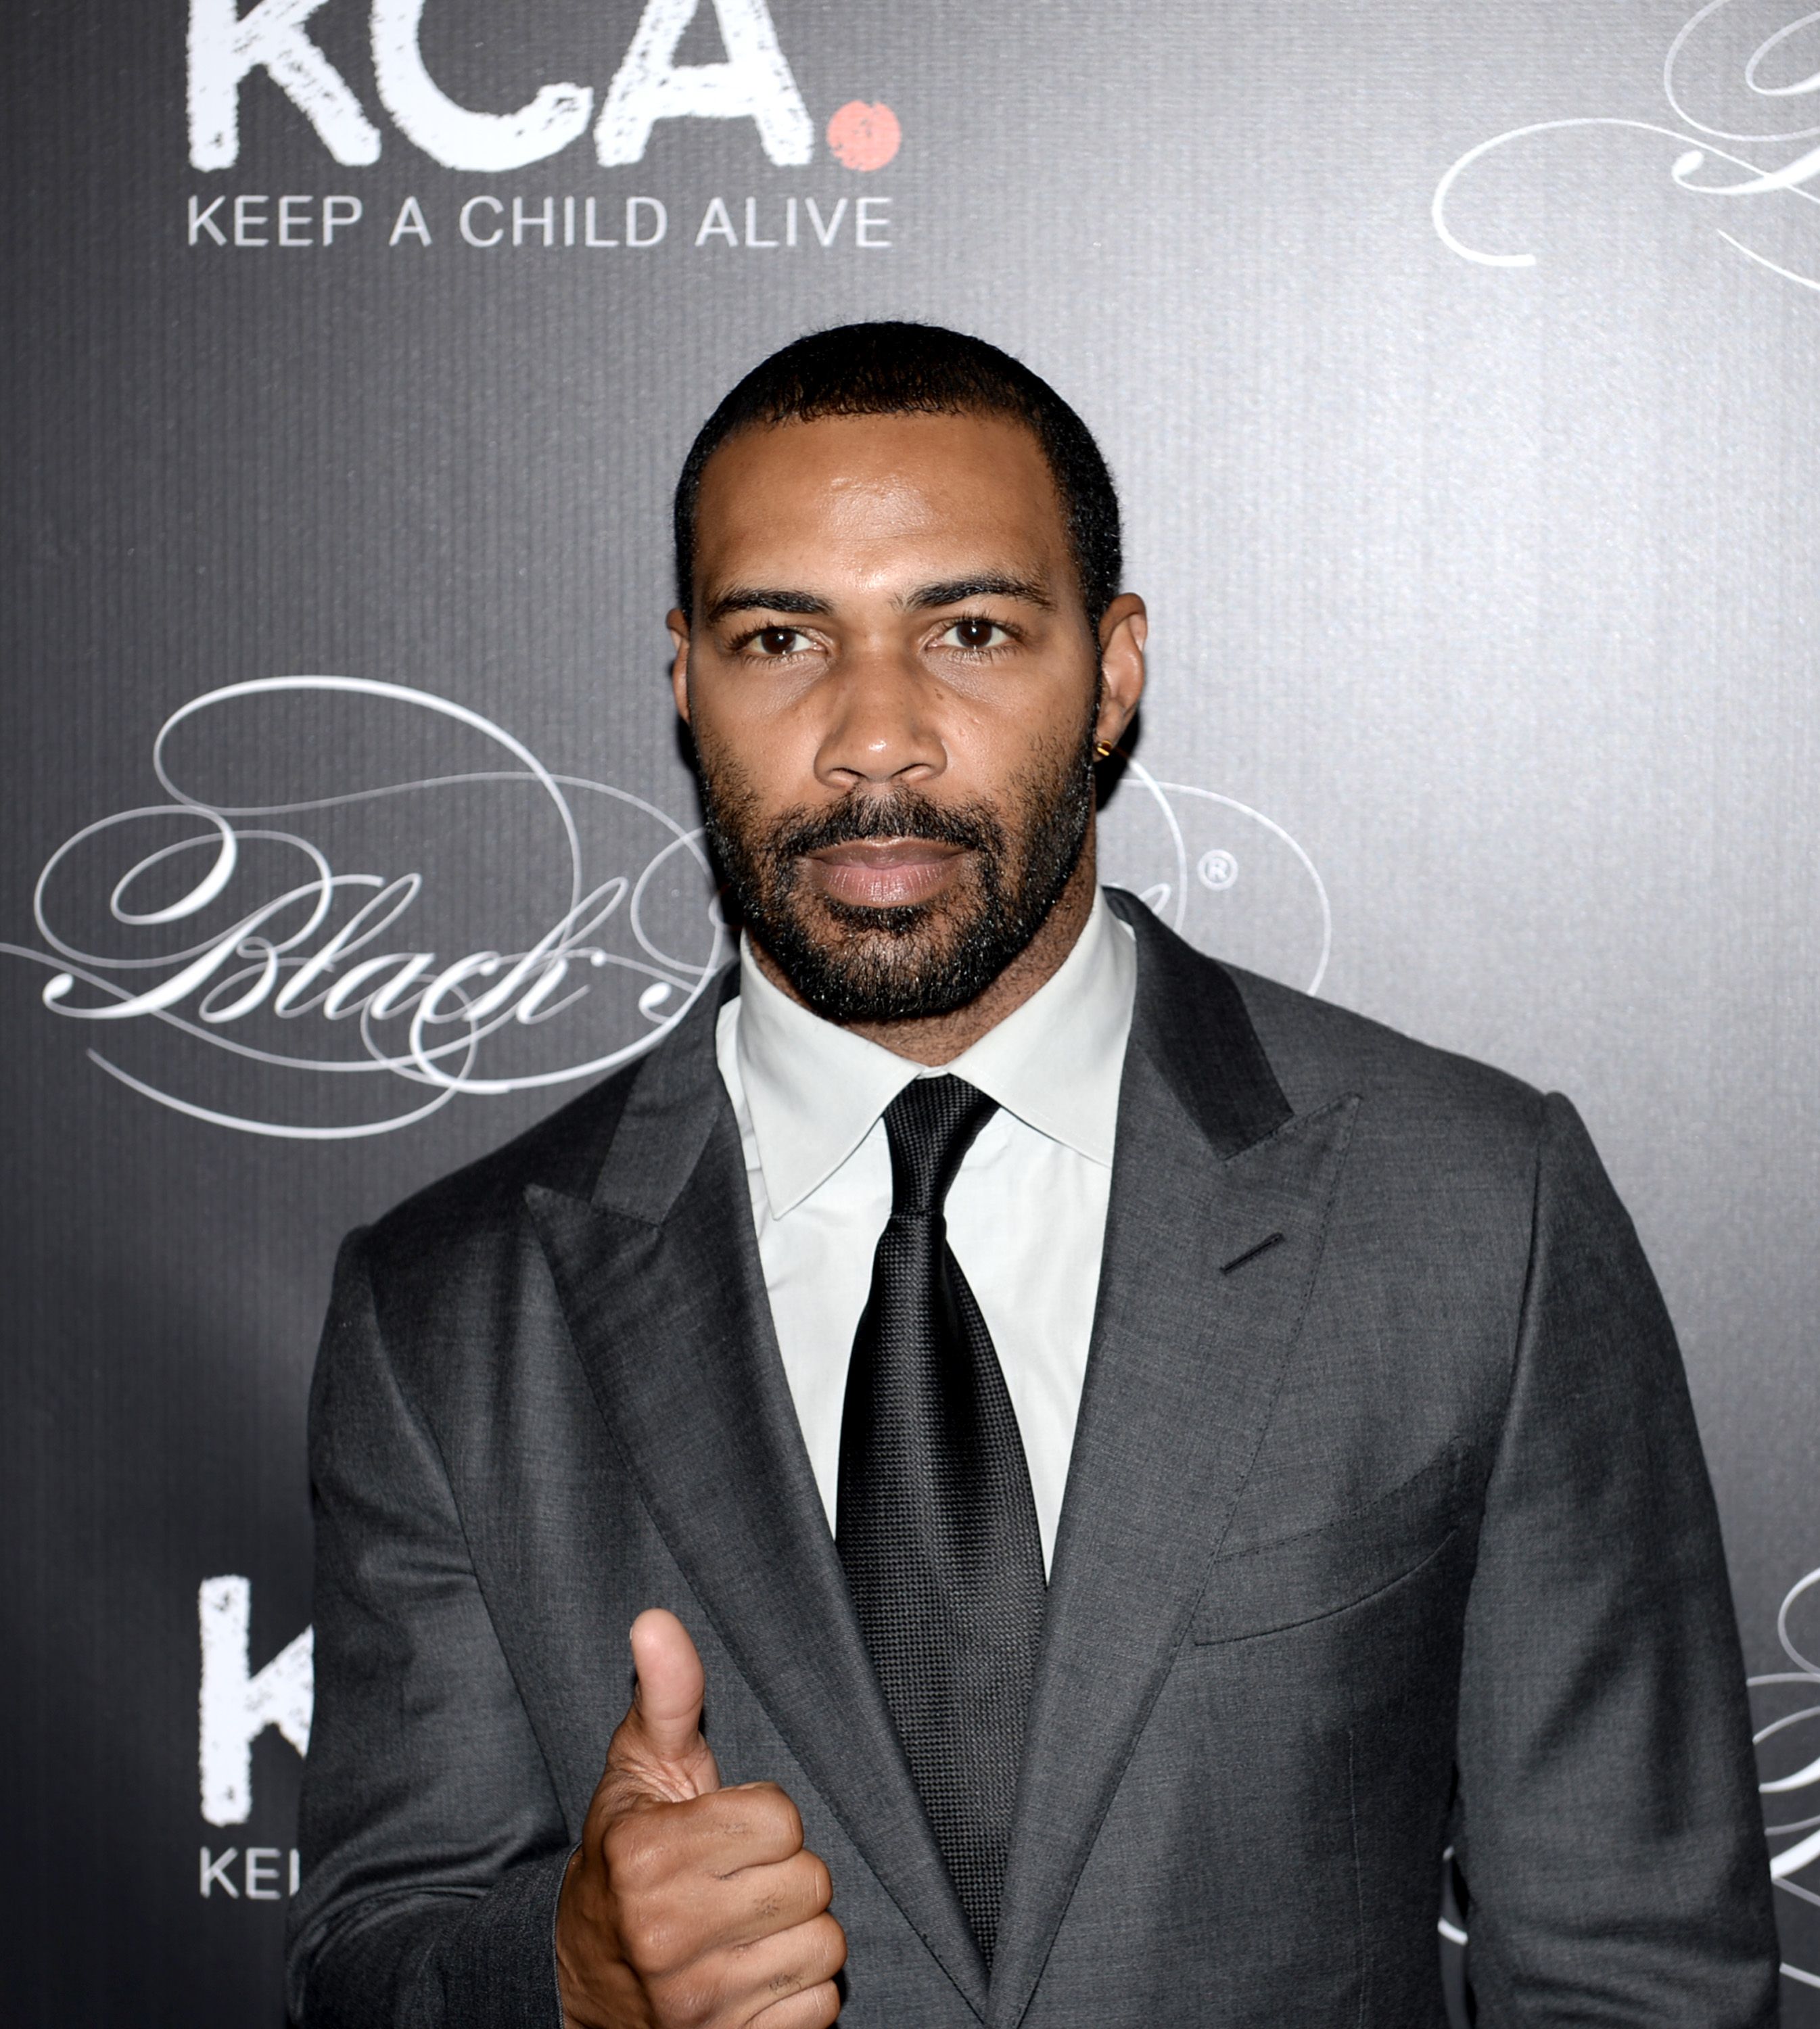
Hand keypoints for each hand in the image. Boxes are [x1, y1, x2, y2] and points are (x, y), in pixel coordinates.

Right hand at [556, 1609, 844, 2028]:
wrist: (580, 1980)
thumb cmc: (625, 1860)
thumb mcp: (637, 1773)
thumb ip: (665, 1697)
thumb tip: (656, 1619)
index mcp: (644, 1858)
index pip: (781, 1818)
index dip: (763, 1818)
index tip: (726, 1830)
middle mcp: (664, 1935)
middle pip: (812, 1881)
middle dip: (786, 1874)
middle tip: (740, 1880)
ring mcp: (696, 2005)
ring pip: (825, 1947)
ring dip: (798, 1935)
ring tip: (750, 1927)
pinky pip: (820, 2009)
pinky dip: (801, 1995)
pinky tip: (757, 1977)